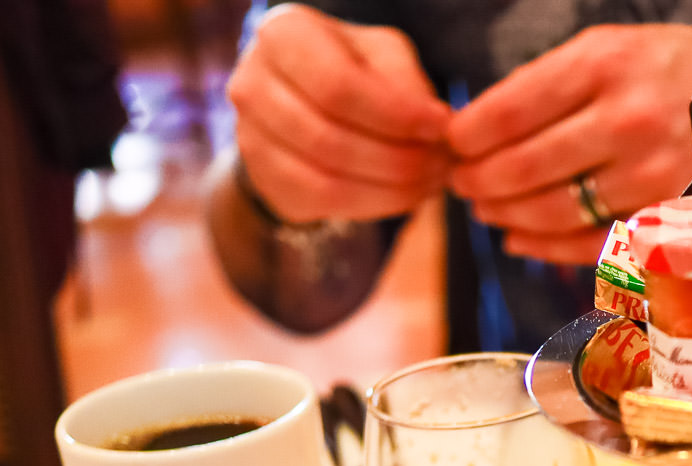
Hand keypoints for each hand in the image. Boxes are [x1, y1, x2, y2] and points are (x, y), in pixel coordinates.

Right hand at [227, 5, 451, 222]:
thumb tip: (437, 125)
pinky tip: (403, 196)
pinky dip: (373, 205)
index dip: (396, 115)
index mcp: (283, 35)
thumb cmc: (352, 67)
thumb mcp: (382, 56)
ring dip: (390, 188)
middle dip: (398, 159)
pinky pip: (323, 203)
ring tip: (430, 181)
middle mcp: (252, 83)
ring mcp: (249, 135)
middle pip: (330, 138)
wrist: (304, 99)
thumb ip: (406, 83)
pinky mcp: (264, 178)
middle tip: (442, 164)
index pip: (338, 86)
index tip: (441, 127)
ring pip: (327, 179)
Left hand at [447, 25, 691, 263]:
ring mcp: (647, 175)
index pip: (508, 108)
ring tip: (488, 209)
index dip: (467, 135)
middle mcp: (625, 119)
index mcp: (606, 64)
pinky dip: (542, 245)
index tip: (453, 144)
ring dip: (506, 216)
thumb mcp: (626, 48)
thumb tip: (486, 124)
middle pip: (520, 167)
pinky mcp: (662, 218)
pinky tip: (521, 238)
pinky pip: (586, 241)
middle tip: (464, 184)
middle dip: (479, 181)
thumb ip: (560, 81)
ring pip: (549, 210)